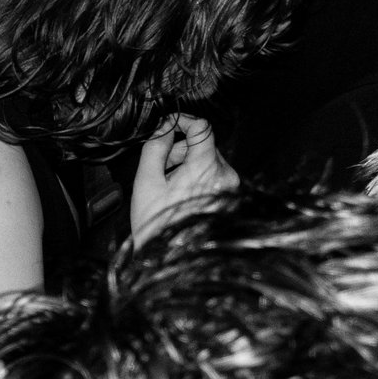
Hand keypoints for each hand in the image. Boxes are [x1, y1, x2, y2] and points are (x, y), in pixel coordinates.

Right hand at [130, 112, 235, 245]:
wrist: (172, 258)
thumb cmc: (157, 225)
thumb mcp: (146, 182)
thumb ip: (154, 148)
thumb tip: (163, 127)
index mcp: (206, 168)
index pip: (202, 127)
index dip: (182, 121)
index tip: (168, 125)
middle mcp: (226, 175)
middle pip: (204, 145)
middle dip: (180, 150)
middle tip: (159, 166)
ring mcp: (231, 188)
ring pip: (208, 160)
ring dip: (186, 164)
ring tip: (167, 185)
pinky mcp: (231, 197)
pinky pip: (213, 176)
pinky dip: (196, 177)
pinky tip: (180, 194)